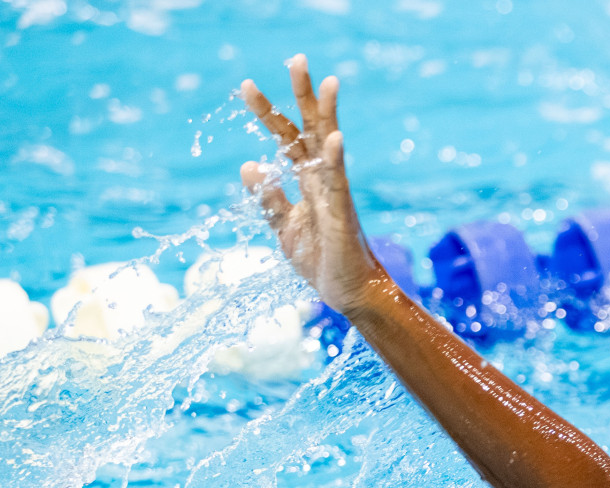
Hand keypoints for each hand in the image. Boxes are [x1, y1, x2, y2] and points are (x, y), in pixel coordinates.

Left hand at [240, 55, 386, 314]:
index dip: (268, 112)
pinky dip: (336, 160)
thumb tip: (248, 164)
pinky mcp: (341, 216)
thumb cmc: (322, 261)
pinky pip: (338, 184)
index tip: (248, 84)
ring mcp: (335, 195)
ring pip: (331, 147)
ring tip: (327, 82)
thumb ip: (268, 196)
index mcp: (308, 181)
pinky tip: (336, 138)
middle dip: (303, 94)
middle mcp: (324, 180)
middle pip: (313, 129)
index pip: (288, 138)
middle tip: (297, 58)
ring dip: (328, 115)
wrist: (349, 294)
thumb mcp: (283, 226)